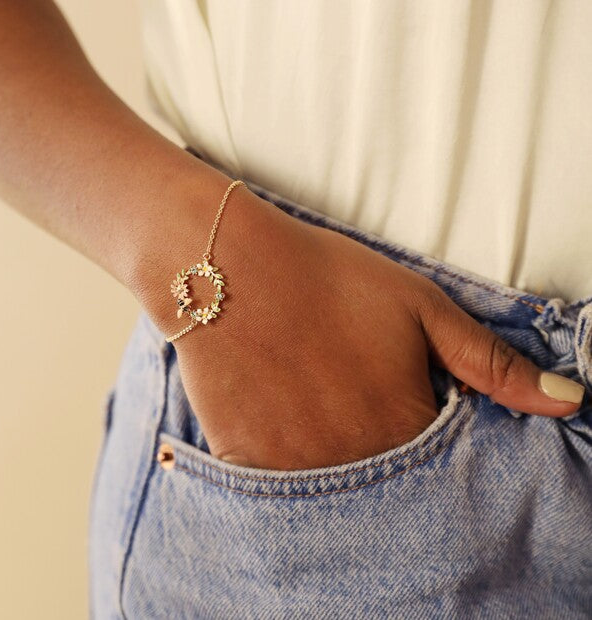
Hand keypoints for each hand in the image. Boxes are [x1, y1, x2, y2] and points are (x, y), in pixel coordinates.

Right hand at [142, 188, 584, 469]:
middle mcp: (356, 459)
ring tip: (315, 394)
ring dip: (333, 450)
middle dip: (377, 441)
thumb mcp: (420, 307)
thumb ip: (491, 364)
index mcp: (404, 424)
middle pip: (386, 479)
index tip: (396, 394)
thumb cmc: (329, 279)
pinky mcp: (248, 463)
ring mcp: (298, 468)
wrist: (229, 268)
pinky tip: (282, 408)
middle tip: (347, 388)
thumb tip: (567, 402)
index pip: (439, 463)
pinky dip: (289, 457)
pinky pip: (280, 487)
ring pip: (334, 487)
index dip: (423, 426)